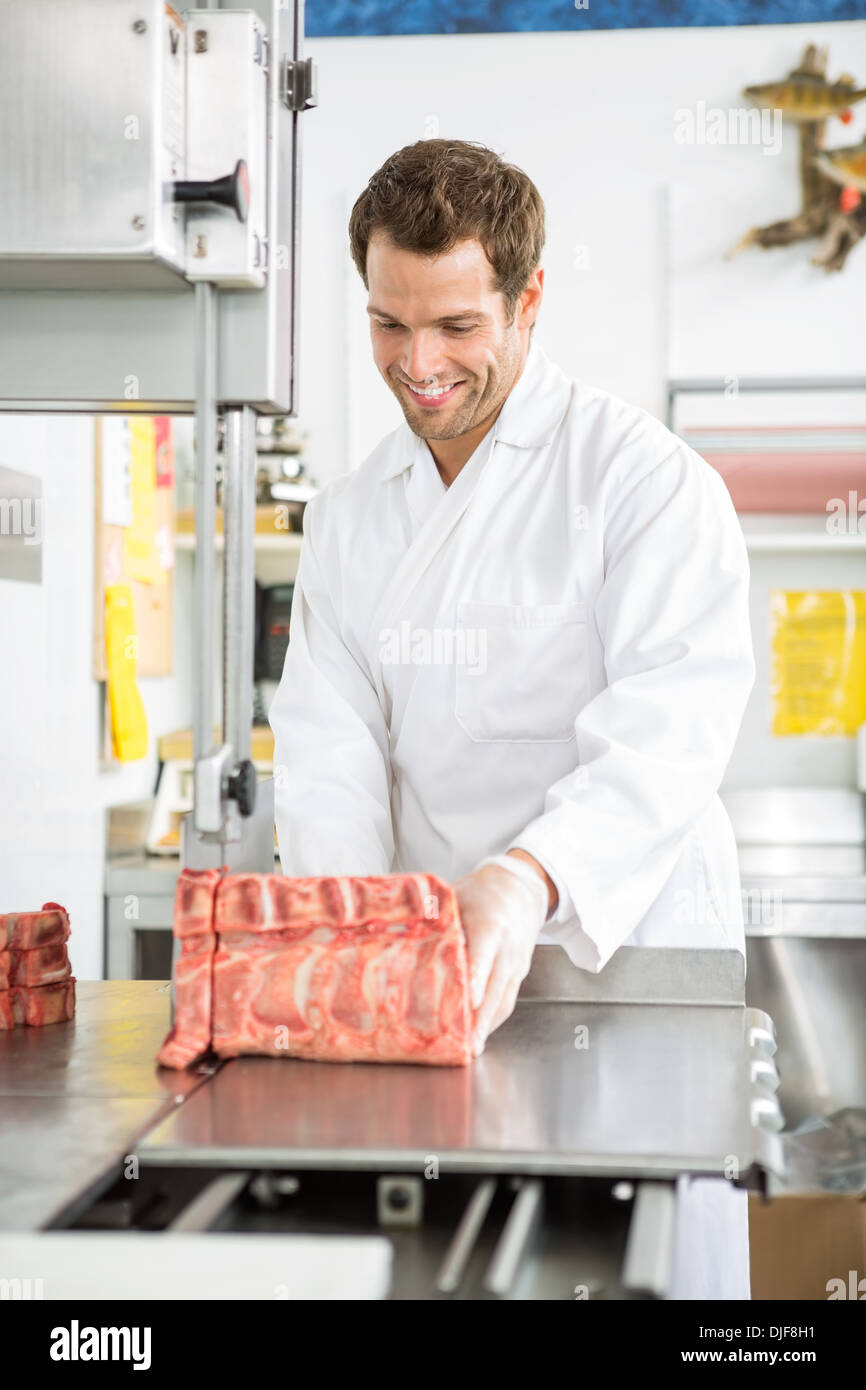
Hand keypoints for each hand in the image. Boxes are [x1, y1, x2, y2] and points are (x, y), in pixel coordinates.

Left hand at [454, 858, 548, 1057]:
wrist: (522, 889)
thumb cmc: (483, 892)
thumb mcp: (459, 895)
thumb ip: (438, 918)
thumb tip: (404, 934)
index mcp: (491, 924)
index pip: (485, 954)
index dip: (478, 977)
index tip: (470, 999)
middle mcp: (507, 948)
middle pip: (496, 986)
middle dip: (482, 1017)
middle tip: (468, 1043)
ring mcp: (516, 963)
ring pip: (503, 999)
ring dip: (488, 1026)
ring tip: (471, 1049)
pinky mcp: (519, 973)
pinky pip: (507, 1000)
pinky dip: (493, 1019)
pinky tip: (478, 1033)